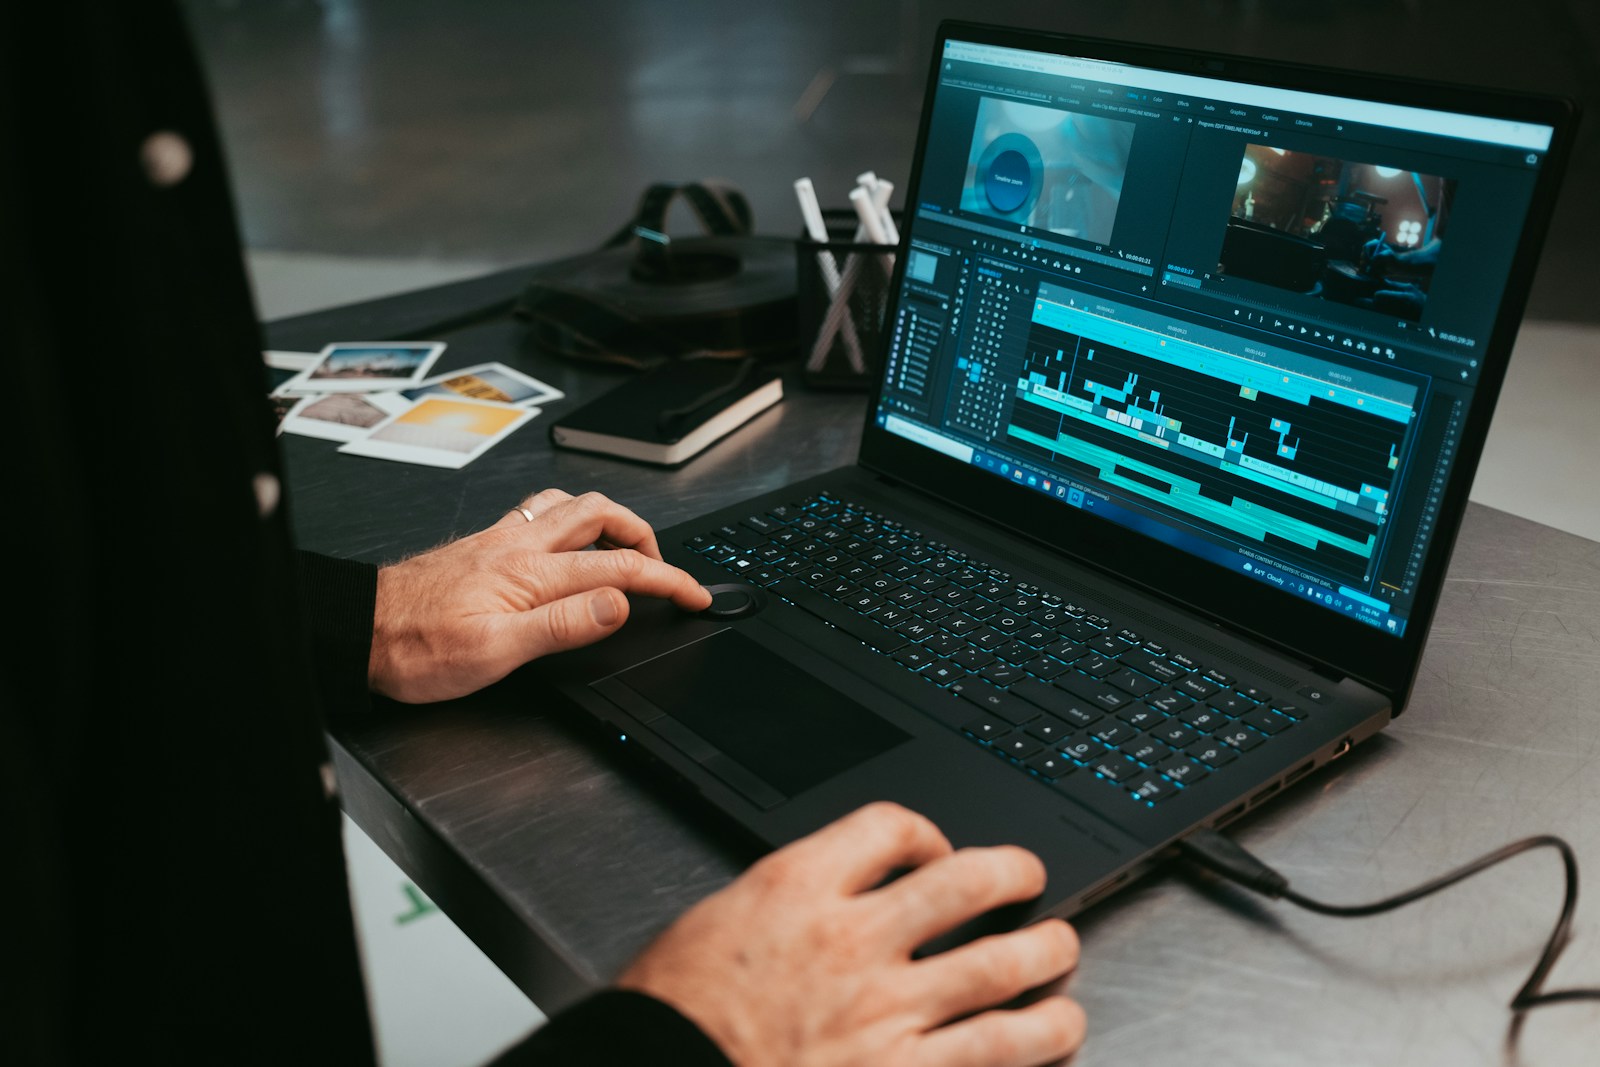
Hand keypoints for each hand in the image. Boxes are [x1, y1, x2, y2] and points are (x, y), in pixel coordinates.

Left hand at [369, 488, 711, 702]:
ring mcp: (500, 540)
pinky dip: (570, 518)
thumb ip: (562, 624)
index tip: (695, 595)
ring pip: (570, 506)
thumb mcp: (495, 652)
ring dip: (609, 519)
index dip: (668, 580)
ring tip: (625, 547)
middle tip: (665, 569)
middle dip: (646, 536)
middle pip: (601, 516)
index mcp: (531, 572)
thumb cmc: (415, 647)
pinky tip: (564, 539)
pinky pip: (539, 512)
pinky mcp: (484, 545)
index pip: (619, 568)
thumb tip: (619, 603)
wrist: (359, 630)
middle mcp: (519, 545)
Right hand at [618, 802, 1085, 1066]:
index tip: (934, 848)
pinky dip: (1038, 1038)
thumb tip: (827, 897)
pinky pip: (997, 1052)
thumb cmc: (673, 1016)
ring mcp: (884, 1014)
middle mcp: (851, 942)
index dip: (924, 831)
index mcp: (796, 890)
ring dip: (1046, 954)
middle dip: (1013, 874)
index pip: (887, 826)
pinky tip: (1056, 1030)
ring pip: (1000, 967)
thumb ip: (784, 905)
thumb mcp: (714, 924)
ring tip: (1061, 949)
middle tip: (1030, 877)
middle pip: (966, 883)